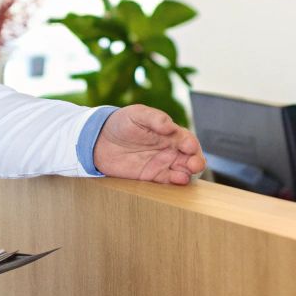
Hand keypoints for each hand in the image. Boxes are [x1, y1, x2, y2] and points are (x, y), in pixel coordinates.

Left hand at [92, 105, 206, 185]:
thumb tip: (170, 126)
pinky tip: (178, 180)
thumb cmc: (120, 123)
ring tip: (187, 174)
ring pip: (182, 169)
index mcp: (169, 133)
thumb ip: (154, 118)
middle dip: (196, 160)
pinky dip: (175, 181)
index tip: (189, 147)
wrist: (99, 141)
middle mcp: (169, 148)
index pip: (186, 139)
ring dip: (188, 173)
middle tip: (195, 164)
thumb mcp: (137, 114)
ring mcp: (161, 163)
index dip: (190, 143)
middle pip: (190, 156)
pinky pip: (167, 180)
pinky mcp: (151, 175)